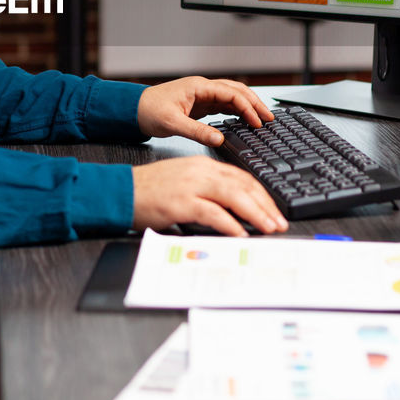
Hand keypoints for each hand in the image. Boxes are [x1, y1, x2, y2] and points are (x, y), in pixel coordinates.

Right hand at [132, 157, 286, 235]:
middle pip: (243, 185)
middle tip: (278, 222)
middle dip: (266, 205)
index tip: (274, 210)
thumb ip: (209, 191)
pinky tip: (240, 233)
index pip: (242, 177)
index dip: (262, 194)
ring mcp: (191, 186)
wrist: (121, 191)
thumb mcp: (184, 182)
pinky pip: (212, 213)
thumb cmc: (150, 190)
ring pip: (233, 196)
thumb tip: (235, 210)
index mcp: (203, 165)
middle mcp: (200, 172)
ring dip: (255, 213)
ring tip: (268, 228)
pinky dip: (230, 224)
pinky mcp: (180, 202)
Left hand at [136, 76, 273, 146]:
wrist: (134, 110)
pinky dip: (237, 112)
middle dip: (255, 103)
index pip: (231, 93)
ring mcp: (202, 96)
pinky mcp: (200, 105)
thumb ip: (197, 132)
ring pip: (232, 97)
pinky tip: (245, 121)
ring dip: (248, 107)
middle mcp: (203, 89)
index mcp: (198, 87)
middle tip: (269, 118)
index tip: (257, 121)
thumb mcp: (173, 124)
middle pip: (237, 91)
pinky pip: (224, 105)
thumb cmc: (149, 111)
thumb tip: (219, 139)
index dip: (247, 107)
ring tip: (262, 119)